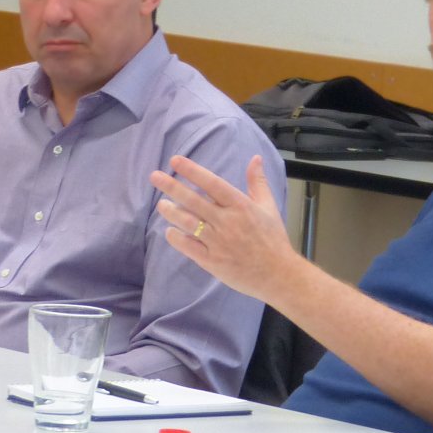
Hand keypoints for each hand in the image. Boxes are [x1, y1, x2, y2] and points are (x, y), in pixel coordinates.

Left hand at [152, 154, 297, 302]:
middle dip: (172, 187)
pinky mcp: (212, 261)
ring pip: (188, 223)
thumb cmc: (273, 239)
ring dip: (171, 212)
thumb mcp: (268, 207)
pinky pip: (189, 247)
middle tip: (154, 177)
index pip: (212, 183)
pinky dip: (177, 238)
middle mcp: (227, 221)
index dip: (193, 171)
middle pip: (194, 201)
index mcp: (241, 206)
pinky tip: (169, 232)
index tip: (176, 161)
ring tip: (161, 204)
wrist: (278, 274)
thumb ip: (258, 182)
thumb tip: (255, 158)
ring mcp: (218, 242)